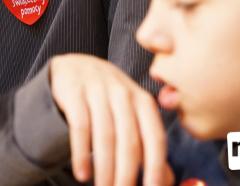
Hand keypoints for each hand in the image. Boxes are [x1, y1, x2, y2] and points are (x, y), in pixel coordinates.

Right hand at [49, 54, 172, 185]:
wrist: (74, 66)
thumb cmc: (108, 99)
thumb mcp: (132, 115)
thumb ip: (148, 144)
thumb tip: (166, 180)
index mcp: (143, 101)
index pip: (155, 139)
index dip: (156, 168)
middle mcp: (123, 93)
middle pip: (130, 141)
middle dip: (127, 175)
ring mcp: (97, 90)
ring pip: (105, 137)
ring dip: (105, 170)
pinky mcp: (73, 91)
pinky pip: (80, 127)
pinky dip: (81, 154)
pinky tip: (82, 175)